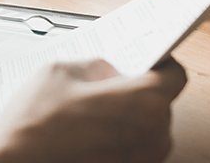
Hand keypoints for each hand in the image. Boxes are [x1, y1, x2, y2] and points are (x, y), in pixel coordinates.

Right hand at [0, 59, 186, 162]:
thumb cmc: (35, 125)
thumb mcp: (59, 72)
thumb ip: (93, 65)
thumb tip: (107, 69)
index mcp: (142, 103)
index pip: (175, 75)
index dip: (160, 62)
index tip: (146, 57)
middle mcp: (151, 137)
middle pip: (160, 102)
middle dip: (137, 89)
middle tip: (108, 80)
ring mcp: (140, 162)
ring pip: (146, 128)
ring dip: (127, 115)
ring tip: (92, 107)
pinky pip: (132, 149)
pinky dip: (117, 137)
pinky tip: (87, 130)